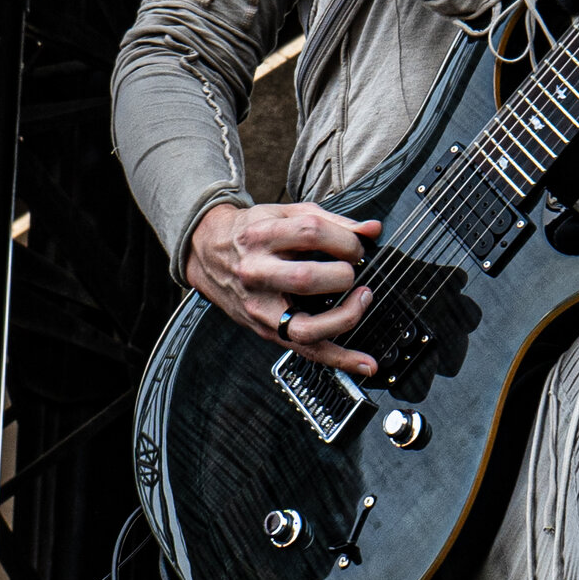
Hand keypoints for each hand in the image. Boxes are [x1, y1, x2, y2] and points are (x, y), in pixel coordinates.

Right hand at [188, 200, 382, 375]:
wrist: (206, 252)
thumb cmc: (252, 233)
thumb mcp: (284, 215)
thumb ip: (330, 220)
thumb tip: (372, 229)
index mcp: (261, 236)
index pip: (311, 232)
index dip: (345, 238)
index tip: (357, 244)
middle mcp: (256, 272)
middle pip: (307, 278)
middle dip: (343, 274)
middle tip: (353, 270)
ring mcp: (260, 307)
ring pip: (306, 326)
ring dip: (345, 317)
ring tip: (362, 300)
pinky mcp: (267, 329)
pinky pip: (307, 351)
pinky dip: (340, 360)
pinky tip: (364, 364)